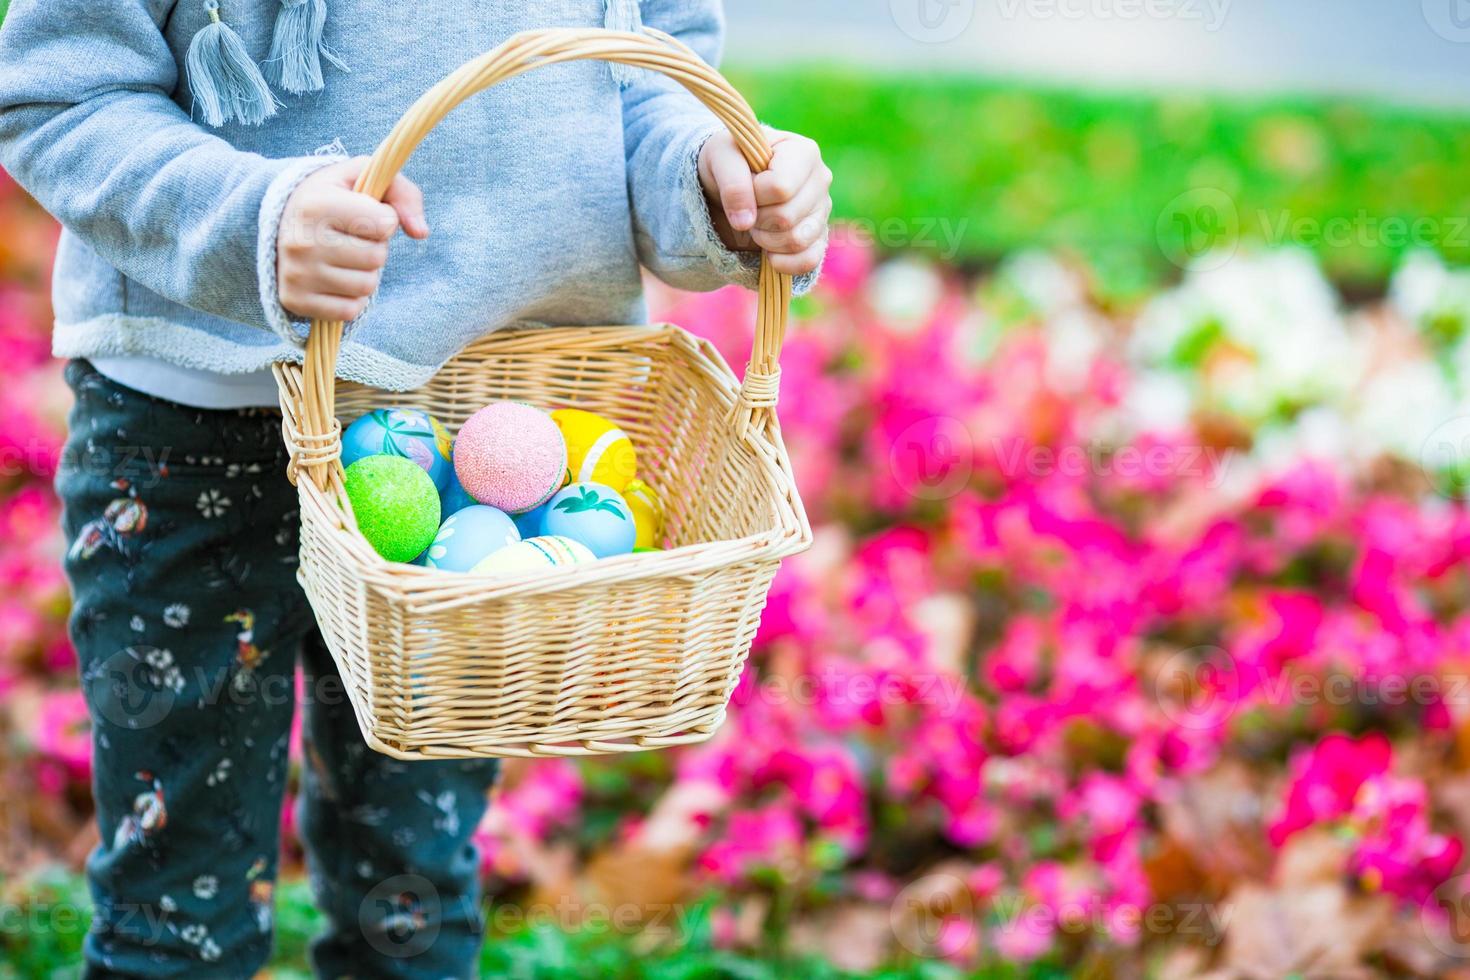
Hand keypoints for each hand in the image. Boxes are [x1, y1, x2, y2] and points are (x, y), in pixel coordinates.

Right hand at [277, 157, 428, 321]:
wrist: (282, 220)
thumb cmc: (334, 196)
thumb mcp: (364, 177)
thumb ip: (403, 194)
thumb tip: (421, 233)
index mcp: (316, 206)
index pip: (385, 223)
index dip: (384, 218)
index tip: (364, 213)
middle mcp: (301, 241)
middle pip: (377, 257)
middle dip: (374, 246)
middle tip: (352, 237)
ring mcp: (296, 274)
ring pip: (366, 286)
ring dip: (365, 273)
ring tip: (343, 256)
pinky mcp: (295, 302)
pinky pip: (350, 310)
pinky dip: (352, 297)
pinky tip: (335, 278)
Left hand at [699, 129, 831, 276]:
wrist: (731, 184)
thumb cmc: (729, 162)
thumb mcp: (720, 156)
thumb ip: (732, 182)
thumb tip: (745, 221)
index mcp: (803, 151)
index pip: (780, 188)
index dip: (754, 194)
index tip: (746, 184)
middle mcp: (820, 179)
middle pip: (787, 216)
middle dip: (757, 218)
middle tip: (749, 207)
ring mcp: (822, 211)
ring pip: (797, 240)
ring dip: (766, 240)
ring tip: (758, 224)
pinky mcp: (819, 238)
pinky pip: (808, 261)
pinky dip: (782, 263)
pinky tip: (768, 252)